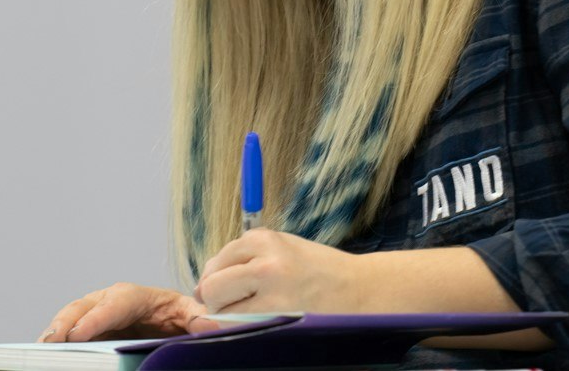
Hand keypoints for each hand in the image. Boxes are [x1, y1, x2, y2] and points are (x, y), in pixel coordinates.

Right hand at [38, 282, 202, 342]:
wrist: (178, 322)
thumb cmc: (184, 317)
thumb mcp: (195, 316)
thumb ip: (201, 319)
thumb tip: (211, 324)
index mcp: (139, 296)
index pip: (116, 303)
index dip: (97, 319)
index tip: (80, 334)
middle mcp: (113, 302)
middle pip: (86, 307)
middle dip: (67, 322)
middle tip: (51, 341)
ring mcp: (100, 315)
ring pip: (74, 318)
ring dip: (57, 330)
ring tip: (42, 347)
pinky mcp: (94, 329)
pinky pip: (74, 332)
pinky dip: (59, 340)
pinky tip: (48, 352)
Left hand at [195, 230, 364, 313]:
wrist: (363, 290)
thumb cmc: (320, 272)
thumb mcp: (283, 249)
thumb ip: (246, 260)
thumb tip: (205, 284)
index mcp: (263, 239)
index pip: (217, 262)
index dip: (215, 280)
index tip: (224, 292)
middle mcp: (265, 261)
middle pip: (212, 286)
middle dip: (215, 300)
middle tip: (231, 307)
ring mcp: (273, 292)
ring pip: (223, 311)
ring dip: (229, 317)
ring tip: (252, 315)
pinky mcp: (281, 317)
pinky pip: (243, 327)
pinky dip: (243, 328)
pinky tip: (261, 323)